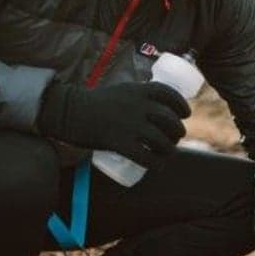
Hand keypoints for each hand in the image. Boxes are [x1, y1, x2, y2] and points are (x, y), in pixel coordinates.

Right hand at [39, 81, 189, 167]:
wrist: (69, 112)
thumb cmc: (94, 103)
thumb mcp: (120, 91)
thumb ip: (138, 98)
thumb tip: (156, 111)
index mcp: (137, 90)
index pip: (168, 94)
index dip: (181, 105)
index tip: (185, 114)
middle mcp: (136, 106)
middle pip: (169, 120)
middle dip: (178, 131)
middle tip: (175, 138)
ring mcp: (129, 124)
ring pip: (161, 140)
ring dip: (169, 149)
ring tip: (168, 152)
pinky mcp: (119, 143)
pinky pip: (146, 157)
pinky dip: (156, 163)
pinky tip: (157, 165)